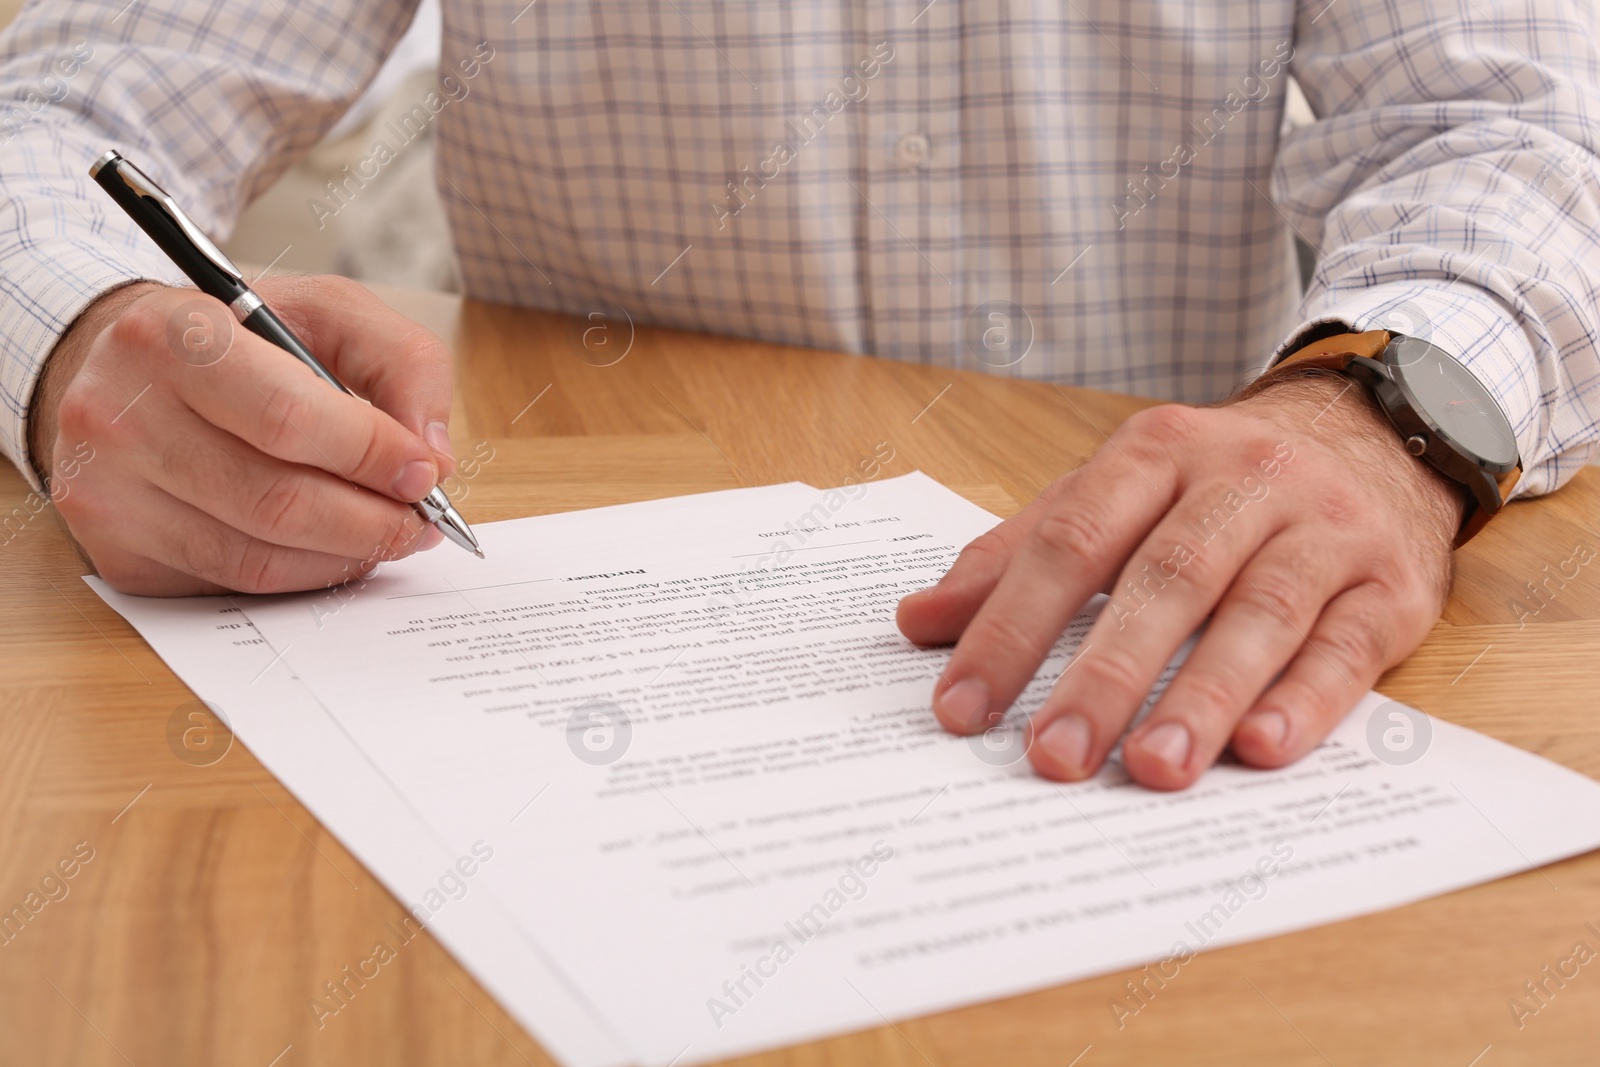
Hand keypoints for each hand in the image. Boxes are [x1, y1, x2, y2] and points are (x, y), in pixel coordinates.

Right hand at [28, 276, 457, 594]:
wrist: (120, 368)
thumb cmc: (235, 338)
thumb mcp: (325, 311)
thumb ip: (400, 363)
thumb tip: (430, 457)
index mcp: (171, 336)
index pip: (288, 419)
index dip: (373, 456)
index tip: (425, 474)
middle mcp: (120, 414)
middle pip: (277, 501)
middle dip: (373, 521)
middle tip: (420, 523)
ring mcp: (109, 492)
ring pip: (258, 556)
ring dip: (345, 556)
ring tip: (388, 535)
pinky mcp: (118, 552)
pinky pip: (233, 582)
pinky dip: (302, 575)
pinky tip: (331, 549)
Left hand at [897, 373, 1464, 789]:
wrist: (1374, 433)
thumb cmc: (1216, 483)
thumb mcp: (1116, 491)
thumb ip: (1020, 553)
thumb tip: (918, 622)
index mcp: (1156, 452)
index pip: (1072, 540)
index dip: (1011, 625)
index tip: (961, 706)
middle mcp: (1243, 479)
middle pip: (1167, 579)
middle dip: (1105, 674)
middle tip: (1053, 756)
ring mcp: (1324, 528)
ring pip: (1261, 612)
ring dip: (1202, 696)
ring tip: (1152, 769)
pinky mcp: (1391, 585)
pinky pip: (1346, 645)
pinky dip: (1305, 699)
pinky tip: (1261, 749)